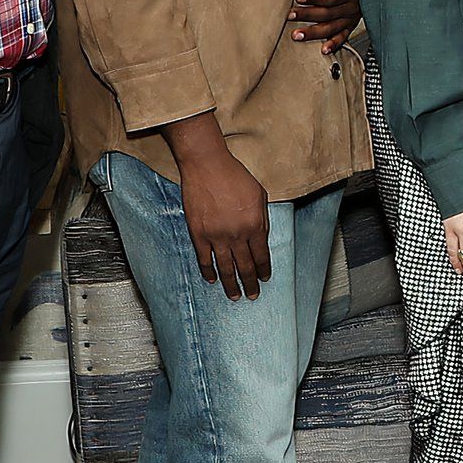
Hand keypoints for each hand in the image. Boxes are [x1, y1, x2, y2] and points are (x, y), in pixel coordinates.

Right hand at [173, 134, 274, 299]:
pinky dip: (208, 272)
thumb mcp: (259, 195)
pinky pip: (204, 259)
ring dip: (231, 284)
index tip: (264, 279)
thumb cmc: (235, 176)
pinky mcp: (198, 234)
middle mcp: (237, 235)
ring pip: (226, 268)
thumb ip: (262, 218)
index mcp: (255, 225)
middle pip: (245, 266)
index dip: (264, 270)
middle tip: (252, 295)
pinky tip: (212, 280)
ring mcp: (216, 236)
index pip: (261, 256)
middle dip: (250, 283)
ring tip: (235, 296)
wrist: (207, 166)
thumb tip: (261, 237)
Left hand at [289, 0, 362, 53]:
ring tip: (296, 35)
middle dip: (308, 15)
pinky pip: (344, 35)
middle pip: (329, 14)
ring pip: (333, 28)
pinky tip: (324, 50)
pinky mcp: (354, 22)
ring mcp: (355, 16)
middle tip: (290, 15)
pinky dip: (335, 43)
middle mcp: (356, 5)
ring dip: (314, 33)